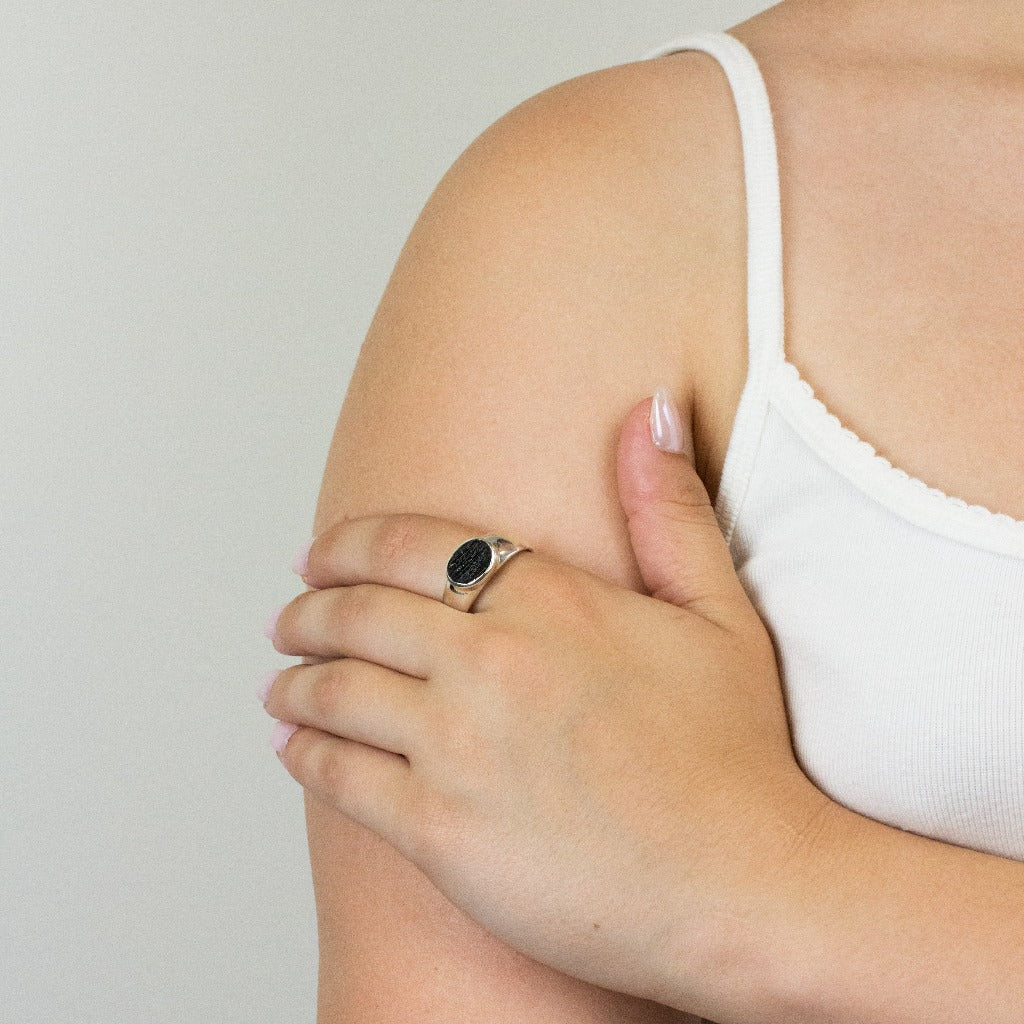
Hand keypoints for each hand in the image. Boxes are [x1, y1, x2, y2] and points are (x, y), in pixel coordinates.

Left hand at [260, 394, 833, 1012]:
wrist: (744, 891)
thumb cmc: (734, 757)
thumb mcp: (719, 612)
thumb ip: (670, 508)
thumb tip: (650, 411)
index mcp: (550, 601)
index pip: (411, 546)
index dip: (348, 545)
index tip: (321, 556)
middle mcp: (491, 662)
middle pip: (357, 613)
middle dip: (306, 611)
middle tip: (288, 618)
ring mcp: (458, 746)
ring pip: (334, 692)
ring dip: (292, 682)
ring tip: (280, 684)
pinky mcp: (439, 829)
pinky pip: (340, 778)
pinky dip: (305, 756)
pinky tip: (295, 750)